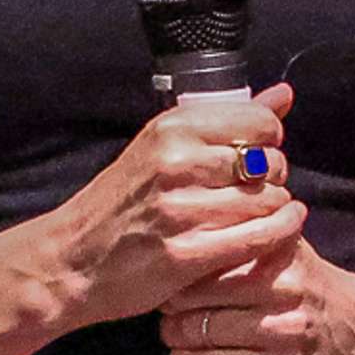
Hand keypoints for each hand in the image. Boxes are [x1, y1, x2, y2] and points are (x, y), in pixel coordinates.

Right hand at [48, 82, 300, 327]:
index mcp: (171, 128)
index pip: (260, 121)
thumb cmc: (121, 203)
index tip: (259, 153)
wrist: (71, 260)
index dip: (270, 138)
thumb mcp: (164, 147)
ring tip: (259, 215)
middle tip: (257, 191)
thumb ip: (228, 121)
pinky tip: (279, 232)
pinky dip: (280, 234)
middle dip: (274, 178)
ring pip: (269, 201)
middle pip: (270, 162)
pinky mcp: (187, 253)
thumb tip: (284, 95)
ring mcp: (180, 209)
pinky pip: (260, 237)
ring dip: (276, 210)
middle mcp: (176, 162)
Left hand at [162, 238, 354, 354]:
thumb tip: (187, 222)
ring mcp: (289, 332)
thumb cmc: (308, 288)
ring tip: (173, 335)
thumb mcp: (287, 248)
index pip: (210, 255)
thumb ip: (247, 232)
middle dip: (172, 305)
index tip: (169, 274)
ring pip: (207, 333)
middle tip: (165, 309)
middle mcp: (286, 288)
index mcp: (280, 251)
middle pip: (200, 295)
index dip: (180, 267)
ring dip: (177, 337)